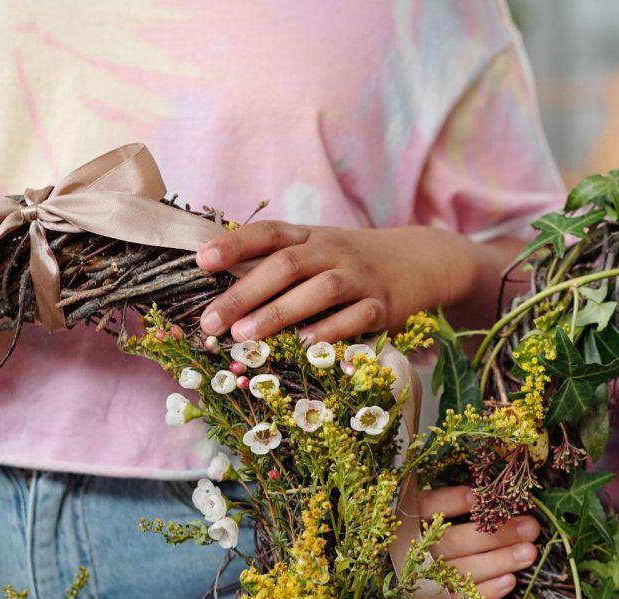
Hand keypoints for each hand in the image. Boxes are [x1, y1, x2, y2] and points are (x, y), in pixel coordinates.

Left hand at [196, 221, 517, 343]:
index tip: (201, 261)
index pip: (269, 233)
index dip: (234, 244)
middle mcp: (333, 252)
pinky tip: (304, 344)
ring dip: (279, 312)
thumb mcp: (317, 251)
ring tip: (245, 335)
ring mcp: (360, 278)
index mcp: (310, 237)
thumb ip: (276, 265)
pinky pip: (357, 316)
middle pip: (286, 265)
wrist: (418, 261)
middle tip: (211, 321)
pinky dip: (330, 330)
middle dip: (244, 293)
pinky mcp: (384, 306)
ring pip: (320, 289)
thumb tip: (219, 288)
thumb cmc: (351, 263)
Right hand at [421, 485, 539, 598]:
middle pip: (452, 542)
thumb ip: (458, 506)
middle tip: (530, 528)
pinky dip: (485, 592)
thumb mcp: (439, 515)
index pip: (427, 507)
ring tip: (529, 553)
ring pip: (458, 571)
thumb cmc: (439, 536)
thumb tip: (498, 498)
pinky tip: (510, 581)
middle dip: (493, 535)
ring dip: (497, 561)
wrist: (413, 591)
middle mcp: (414, 551)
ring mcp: (422, 581)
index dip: (451, 502)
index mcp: (410, 522)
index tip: (478, 497)